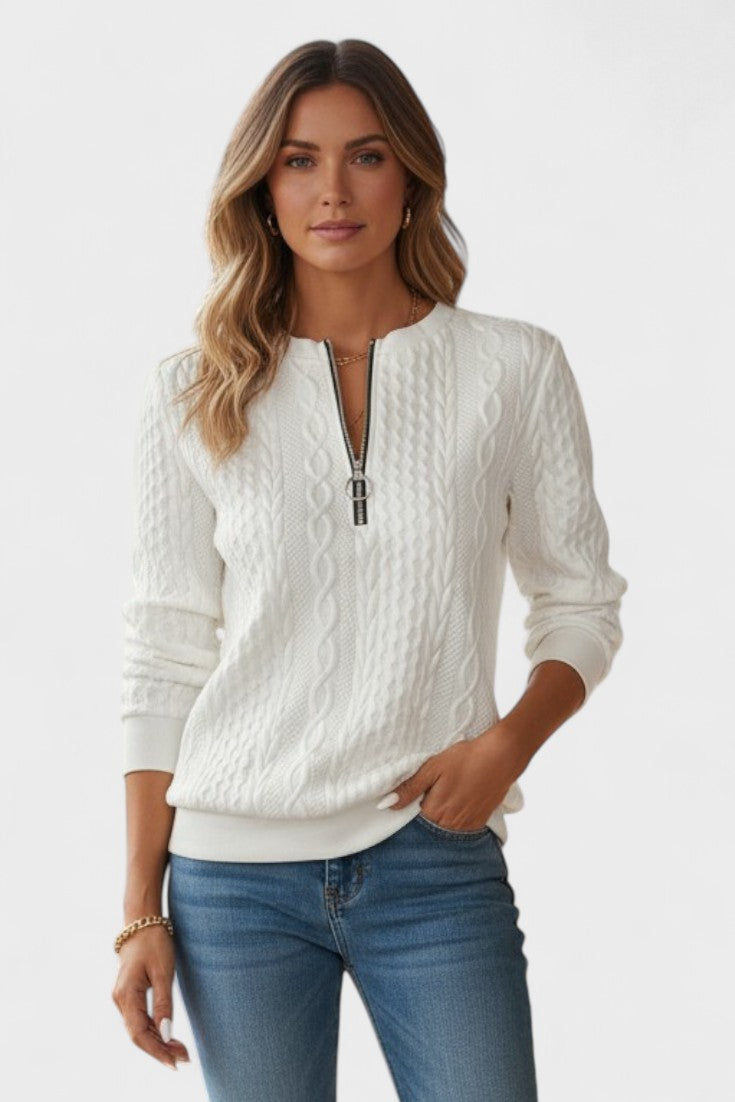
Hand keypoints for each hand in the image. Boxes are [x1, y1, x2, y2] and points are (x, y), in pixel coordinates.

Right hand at [112, 925, 189, 1069]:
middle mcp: (120, 1000)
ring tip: (180, 1051)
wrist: (142, 920)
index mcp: (126, 995)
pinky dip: (153, 1030)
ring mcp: (122, 997)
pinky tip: (167, 1036)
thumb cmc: (154, 942)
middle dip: (160, 1049)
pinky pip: (139, 1019)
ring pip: (138, 1029)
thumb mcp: (163, 971)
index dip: (156, 1051)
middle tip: (184, 1058)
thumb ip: (163, 1004)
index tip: (175, 1062)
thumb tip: (166, 1034)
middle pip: (138, 1035)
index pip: (139, 1034)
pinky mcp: (129, 994)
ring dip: (157, 1041)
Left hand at [380, 722, 528, 830]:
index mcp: (435, 811)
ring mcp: (467, 824)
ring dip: (441, 818)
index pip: (413, 823)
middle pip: (429, 828)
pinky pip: (462, 828)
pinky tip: (458, 801)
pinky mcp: (480, 821)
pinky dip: (456, 820)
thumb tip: (387, 804)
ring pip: (445, 829)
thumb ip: (410, 788)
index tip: (413, 800)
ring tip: (447, 795)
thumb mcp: (433, 767)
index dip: (410, 811)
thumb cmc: (466, 758)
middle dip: (425, 815)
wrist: (501, 756)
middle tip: (431, 793)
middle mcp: (451, 824)